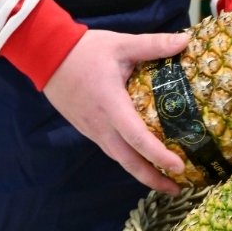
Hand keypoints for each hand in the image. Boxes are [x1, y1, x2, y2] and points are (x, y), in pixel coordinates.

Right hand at [42, 28, 189, 193]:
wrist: (45, 53)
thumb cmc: (84, 50)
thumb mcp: (120, 45)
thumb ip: (152, 45)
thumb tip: (186, 41)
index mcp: (111, 104)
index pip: (137, 136)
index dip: (158, 154)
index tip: (179, 167)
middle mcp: (100, 123)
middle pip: (127, 160)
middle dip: (152, 178)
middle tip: (177, 189)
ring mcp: (90, 127)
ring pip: (117, 157)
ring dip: (140, 171)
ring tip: (162, 180)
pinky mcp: (85, 126)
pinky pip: (109, 148)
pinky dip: (126, 158)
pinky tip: (137, 157)